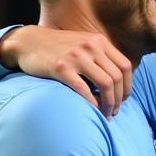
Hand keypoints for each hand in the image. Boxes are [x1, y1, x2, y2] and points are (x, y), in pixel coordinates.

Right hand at [0, 25, 131, 117]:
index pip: (125, 66)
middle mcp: (90, 46)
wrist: (28, 42)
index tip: (123, 99)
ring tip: (105, 114)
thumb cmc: (58, 49)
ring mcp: (76, 56)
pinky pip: (84, 89)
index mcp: (99, 41)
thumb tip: (120, 82)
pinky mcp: (61, 67)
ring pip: (105, 84)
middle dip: (119, 99)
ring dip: (109, 104)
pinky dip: (92, 103)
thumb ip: (101, 57)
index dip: (128, 86)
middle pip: (117, 78)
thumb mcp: (83, 45)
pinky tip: (92, 109)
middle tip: (114, 111)